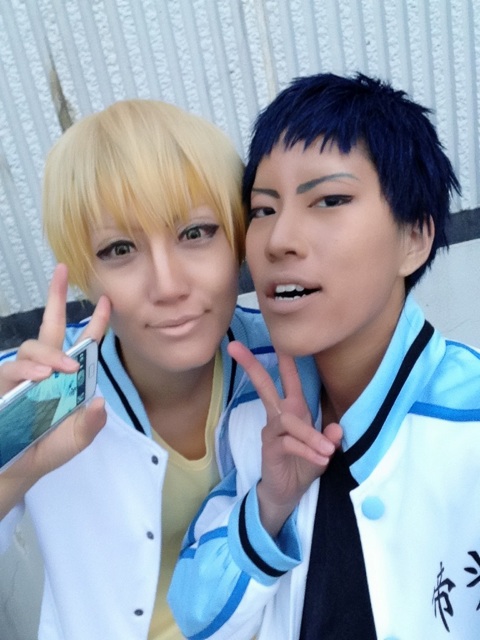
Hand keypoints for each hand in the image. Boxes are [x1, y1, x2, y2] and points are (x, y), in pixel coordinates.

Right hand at [0, 264, 110, 516]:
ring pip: (32, 347)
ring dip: (48, 354)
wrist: (16, 469)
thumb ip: (89, 425)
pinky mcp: (2, 385)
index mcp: (68, 377)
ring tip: (59, 370)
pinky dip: (25, 371)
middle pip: (50, 327)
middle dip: (55, 298)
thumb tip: (99, 402)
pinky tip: (38, 376)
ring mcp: (22, 376)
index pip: (83, 345)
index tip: (107, 300)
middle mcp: (45, 369)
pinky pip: (10, 370)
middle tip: (60, 272)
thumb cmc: (47, 449)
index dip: (96, 323)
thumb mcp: (76, 440)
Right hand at [227, 341, 341, 536]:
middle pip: (263, 385)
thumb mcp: (322, 451)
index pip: (288, 380)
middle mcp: (279, 416)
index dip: (286, 360)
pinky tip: (320, 460)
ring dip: (310, 435)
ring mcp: (272, 431)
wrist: (288, 492)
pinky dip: (307, 450)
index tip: (280, 338)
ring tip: (326, 453)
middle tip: (234, 347)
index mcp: (294, 410)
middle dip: (251, 366)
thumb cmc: (303, 465)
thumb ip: (329, 439)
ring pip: (289, 421)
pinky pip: (290, 442)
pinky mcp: (270, 448)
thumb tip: (337, 428)